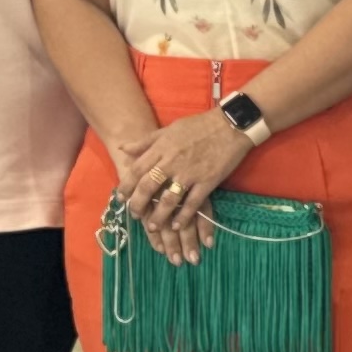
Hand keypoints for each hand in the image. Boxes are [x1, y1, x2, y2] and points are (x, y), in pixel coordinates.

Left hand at [116, 109, 249, 232]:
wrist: (231, 125)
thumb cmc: (199, 125)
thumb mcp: (169, 129)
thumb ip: (146, 141)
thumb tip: (123, 148)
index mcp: (162, 148)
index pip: (137, 170)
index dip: (126, 185)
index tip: (120, 197)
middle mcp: (172, 162)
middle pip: (148, 186)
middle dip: (138, 204)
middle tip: (134, 215)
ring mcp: (190, 173)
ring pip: (168, 199)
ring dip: (158, 216)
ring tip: (152, 227)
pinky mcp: (207, 181)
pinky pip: (192, 203)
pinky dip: (184, 216)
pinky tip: (177, 225)